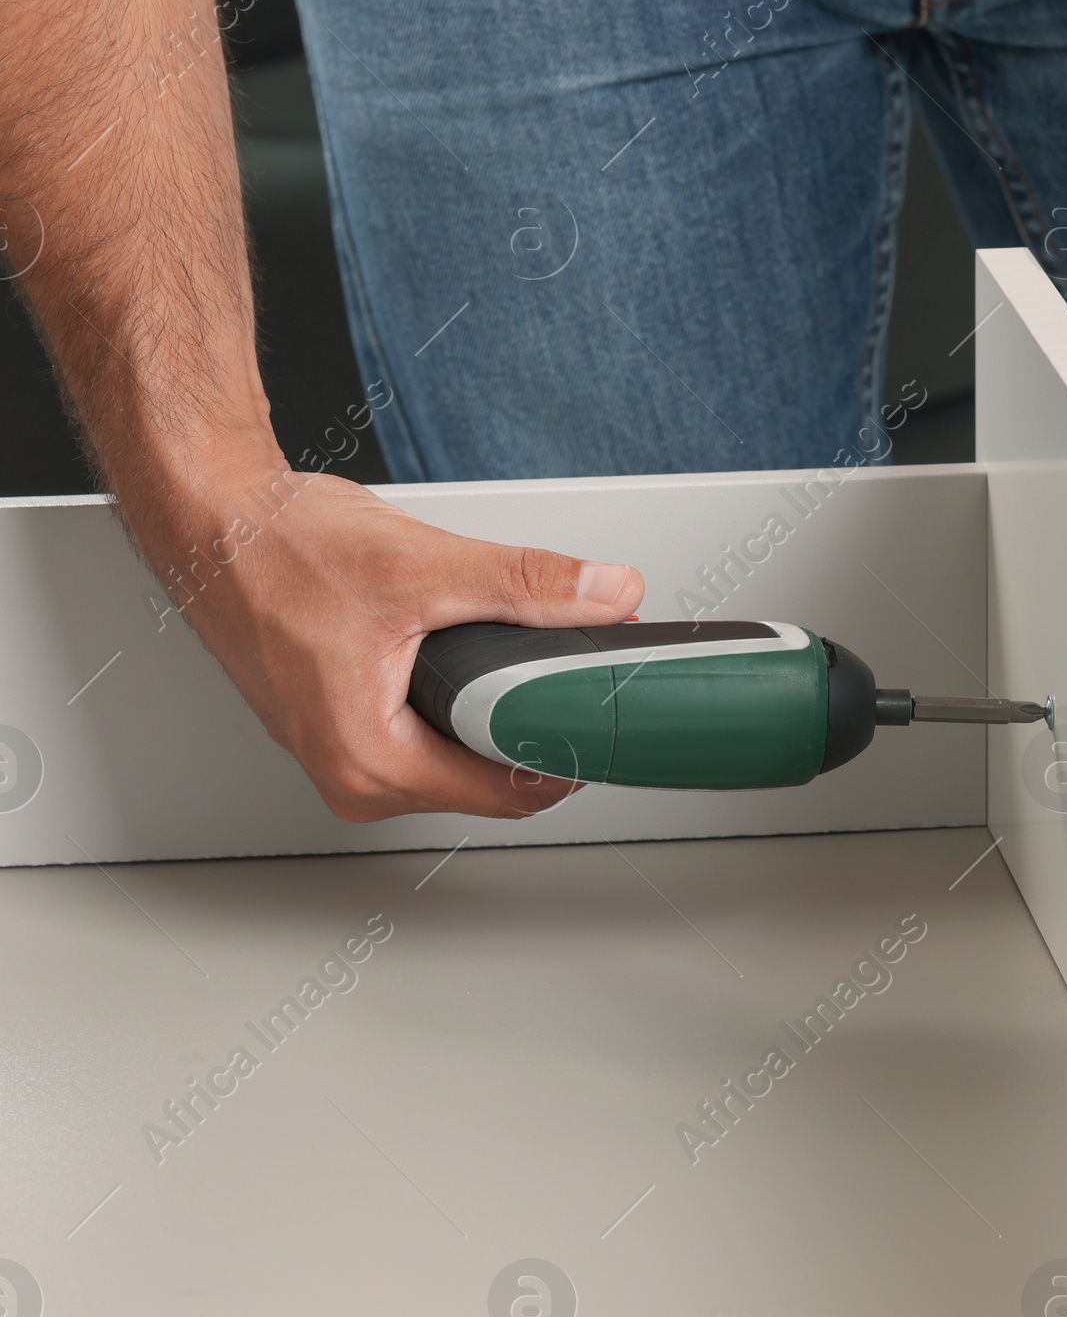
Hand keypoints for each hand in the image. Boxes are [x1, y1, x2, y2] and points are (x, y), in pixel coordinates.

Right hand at [136, 459, 644, 819]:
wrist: (210, 521)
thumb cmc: (276, 549)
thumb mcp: (420, 566)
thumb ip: (526, 585)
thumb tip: (606, 595)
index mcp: (369, 762)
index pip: (506, 794)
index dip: (563, 750)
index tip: (598, 713)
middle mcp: (350, 779)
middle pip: (483, 784)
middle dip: (529, 731)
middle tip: (563, 669)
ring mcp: (340, 760)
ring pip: (453, 763)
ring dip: (489, 717)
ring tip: (506, 656)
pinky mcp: (336, 733)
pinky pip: (419, 741)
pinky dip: (450, 706)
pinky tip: (458, 660)